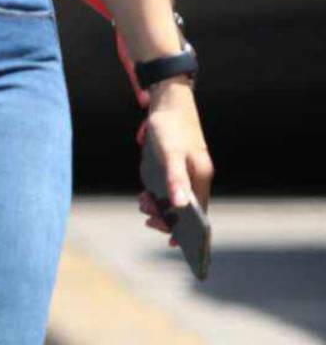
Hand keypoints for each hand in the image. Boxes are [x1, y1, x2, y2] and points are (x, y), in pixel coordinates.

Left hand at [136, 83, 212, 241]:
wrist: (168, 100)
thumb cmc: (169, 126)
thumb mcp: (169, 154)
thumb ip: (175, 179)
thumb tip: (181, 206)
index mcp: (201, 176)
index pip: (199, 213)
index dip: (188, 231)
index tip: (173, 244)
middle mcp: (199, 175)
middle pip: (187, 208)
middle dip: (167, 218)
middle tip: (147, 218)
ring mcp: (190, 170)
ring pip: (178, 198)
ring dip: (161, 206)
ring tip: (143, 203)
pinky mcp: (179, 164)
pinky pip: (171, 187)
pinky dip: (159, 194)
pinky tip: (146, 194)